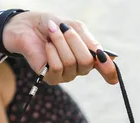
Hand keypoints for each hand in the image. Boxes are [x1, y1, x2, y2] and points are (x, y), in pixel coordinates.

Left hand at [0, 11, 117, 85]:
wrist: (27, 26)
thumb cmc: (52, 26)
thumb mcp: (74, 26)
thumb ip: (89, 40)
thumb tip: (102, 56)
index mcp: (90, 55)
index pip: (106, 70)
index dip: (110, 72)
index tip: (112, 75)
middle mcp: (81, 68)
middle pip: (88, 61)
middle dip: (75, 41)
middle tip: (63, 29)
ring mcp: (67, 75)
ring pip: (72, 62)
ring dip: (60, 43)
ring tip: (52, 33)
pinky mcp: (51, 78)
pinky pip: (57, 67)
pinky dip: (52, 51)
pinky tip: (46, 45)